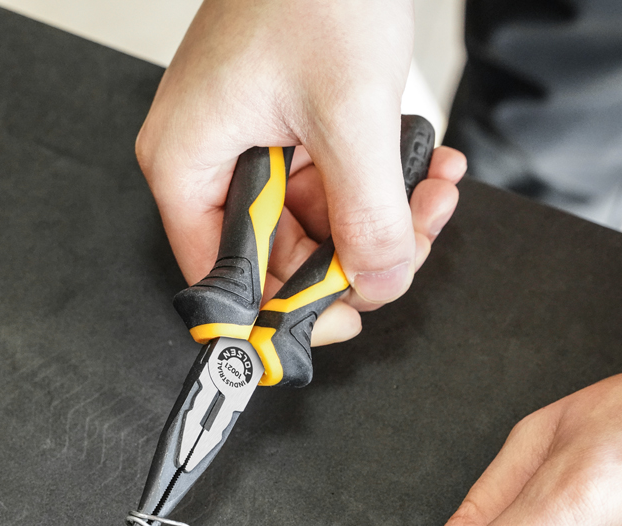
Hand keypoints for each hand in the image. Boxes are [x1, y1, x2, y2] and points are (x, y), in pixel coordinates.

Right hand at [136, 0, 466, 345]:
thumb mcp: (348, 113)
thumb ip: (367, 213)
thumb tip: (379, 282)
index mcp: (188, 167)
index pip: (225, 280)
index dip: (286, 310)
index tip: (344, 315)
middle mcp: (210, 168)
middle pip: (280, 259)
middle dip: (357, 257)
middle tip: (412, 242)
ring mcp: (248, 154)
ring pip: (316, 229)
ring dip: (381, 222)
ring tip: (433, 191)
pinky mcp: (284, 138)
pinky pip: (330, 191)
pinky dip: (380, 189)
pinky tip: (425, 170)